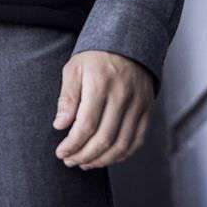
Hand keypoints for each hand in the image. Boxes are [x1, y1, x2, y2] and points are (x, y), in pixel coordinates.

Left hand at [52, 50, 153, 169]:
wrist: (126, 43)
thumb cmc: (94, 58)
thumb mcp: (74, 69)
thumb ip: (67, 97)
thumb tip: (60, 126)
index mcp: (100, 84)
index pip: (86, 125)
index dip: (72, 144)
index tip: (60, 152)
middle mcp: (121, 96)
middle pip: (104, 139)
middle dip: (83, 155)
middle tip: (69, 161)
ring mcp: (137, 104)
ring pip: (121, 145)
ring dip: (101, 160)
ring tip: (84, 163)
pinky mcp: (147, 110)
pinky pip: (137, 141)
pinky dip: (121, 155)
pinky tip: (106, 158)